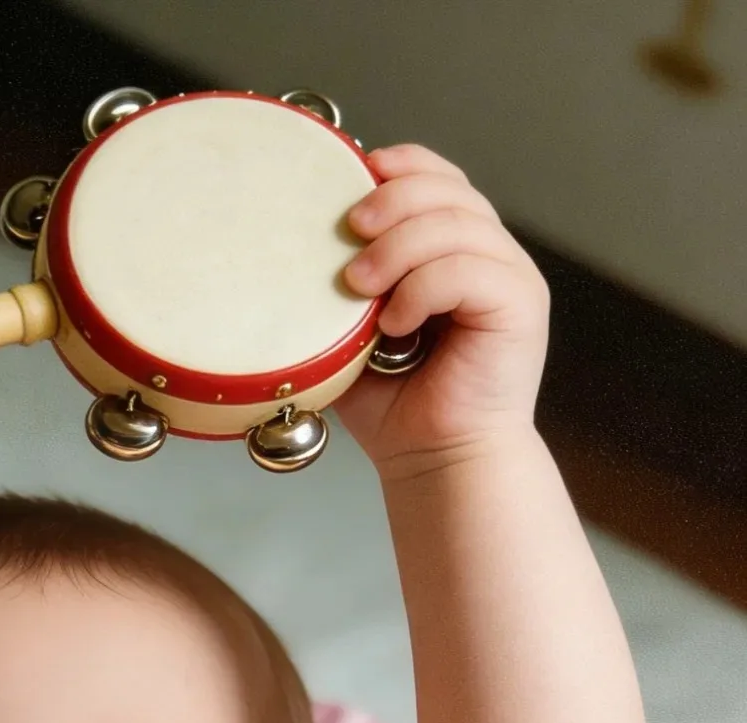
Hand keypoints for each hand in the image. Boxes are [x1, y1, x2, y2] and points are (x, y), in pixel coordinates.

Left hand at [331, 145, 549, 475]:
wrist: (433, 461)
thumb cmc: (396, 406)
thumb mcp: (354, 335)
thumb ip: (341, 288)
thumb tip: (297, 244)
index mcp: (455, 250)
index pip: (438, 178)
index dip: (400, 166)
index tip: (356, 175)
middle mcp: (490, 255)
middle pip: (448, 189)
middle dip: (392, 200)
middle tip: (349, 233)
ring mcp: (510, 276)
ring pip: (457, 223)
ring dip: (398, 248)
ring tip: (359, 289)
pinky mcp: (520, 304)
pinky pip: (468, 269)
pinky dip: (423, 289)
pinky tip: (397, 323)